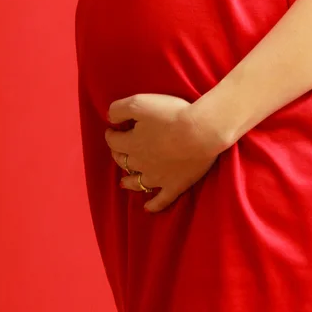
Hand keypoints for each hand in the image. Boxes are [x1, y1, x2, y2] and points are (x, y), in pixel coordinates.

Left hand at [105, 94, 221, 212]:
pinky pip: (161, 200)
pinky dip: (153, 205)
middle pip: (123, 161)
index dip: (111, 135)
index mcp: (131, 143)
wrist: (201, 132)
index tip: (112, 130)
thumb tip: (110, 118)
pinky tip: (148, 208)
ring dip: (128, 182)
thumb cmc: (171, 114)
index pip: (114, 141)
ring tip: (123, 182)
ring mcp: (158, 177)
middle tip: (119, 150)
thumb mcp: (140, 103)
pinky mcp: (175, 185)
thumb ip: (119, 109)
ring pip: (137, 183)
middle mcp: (140, 163)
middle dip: (118, 155)